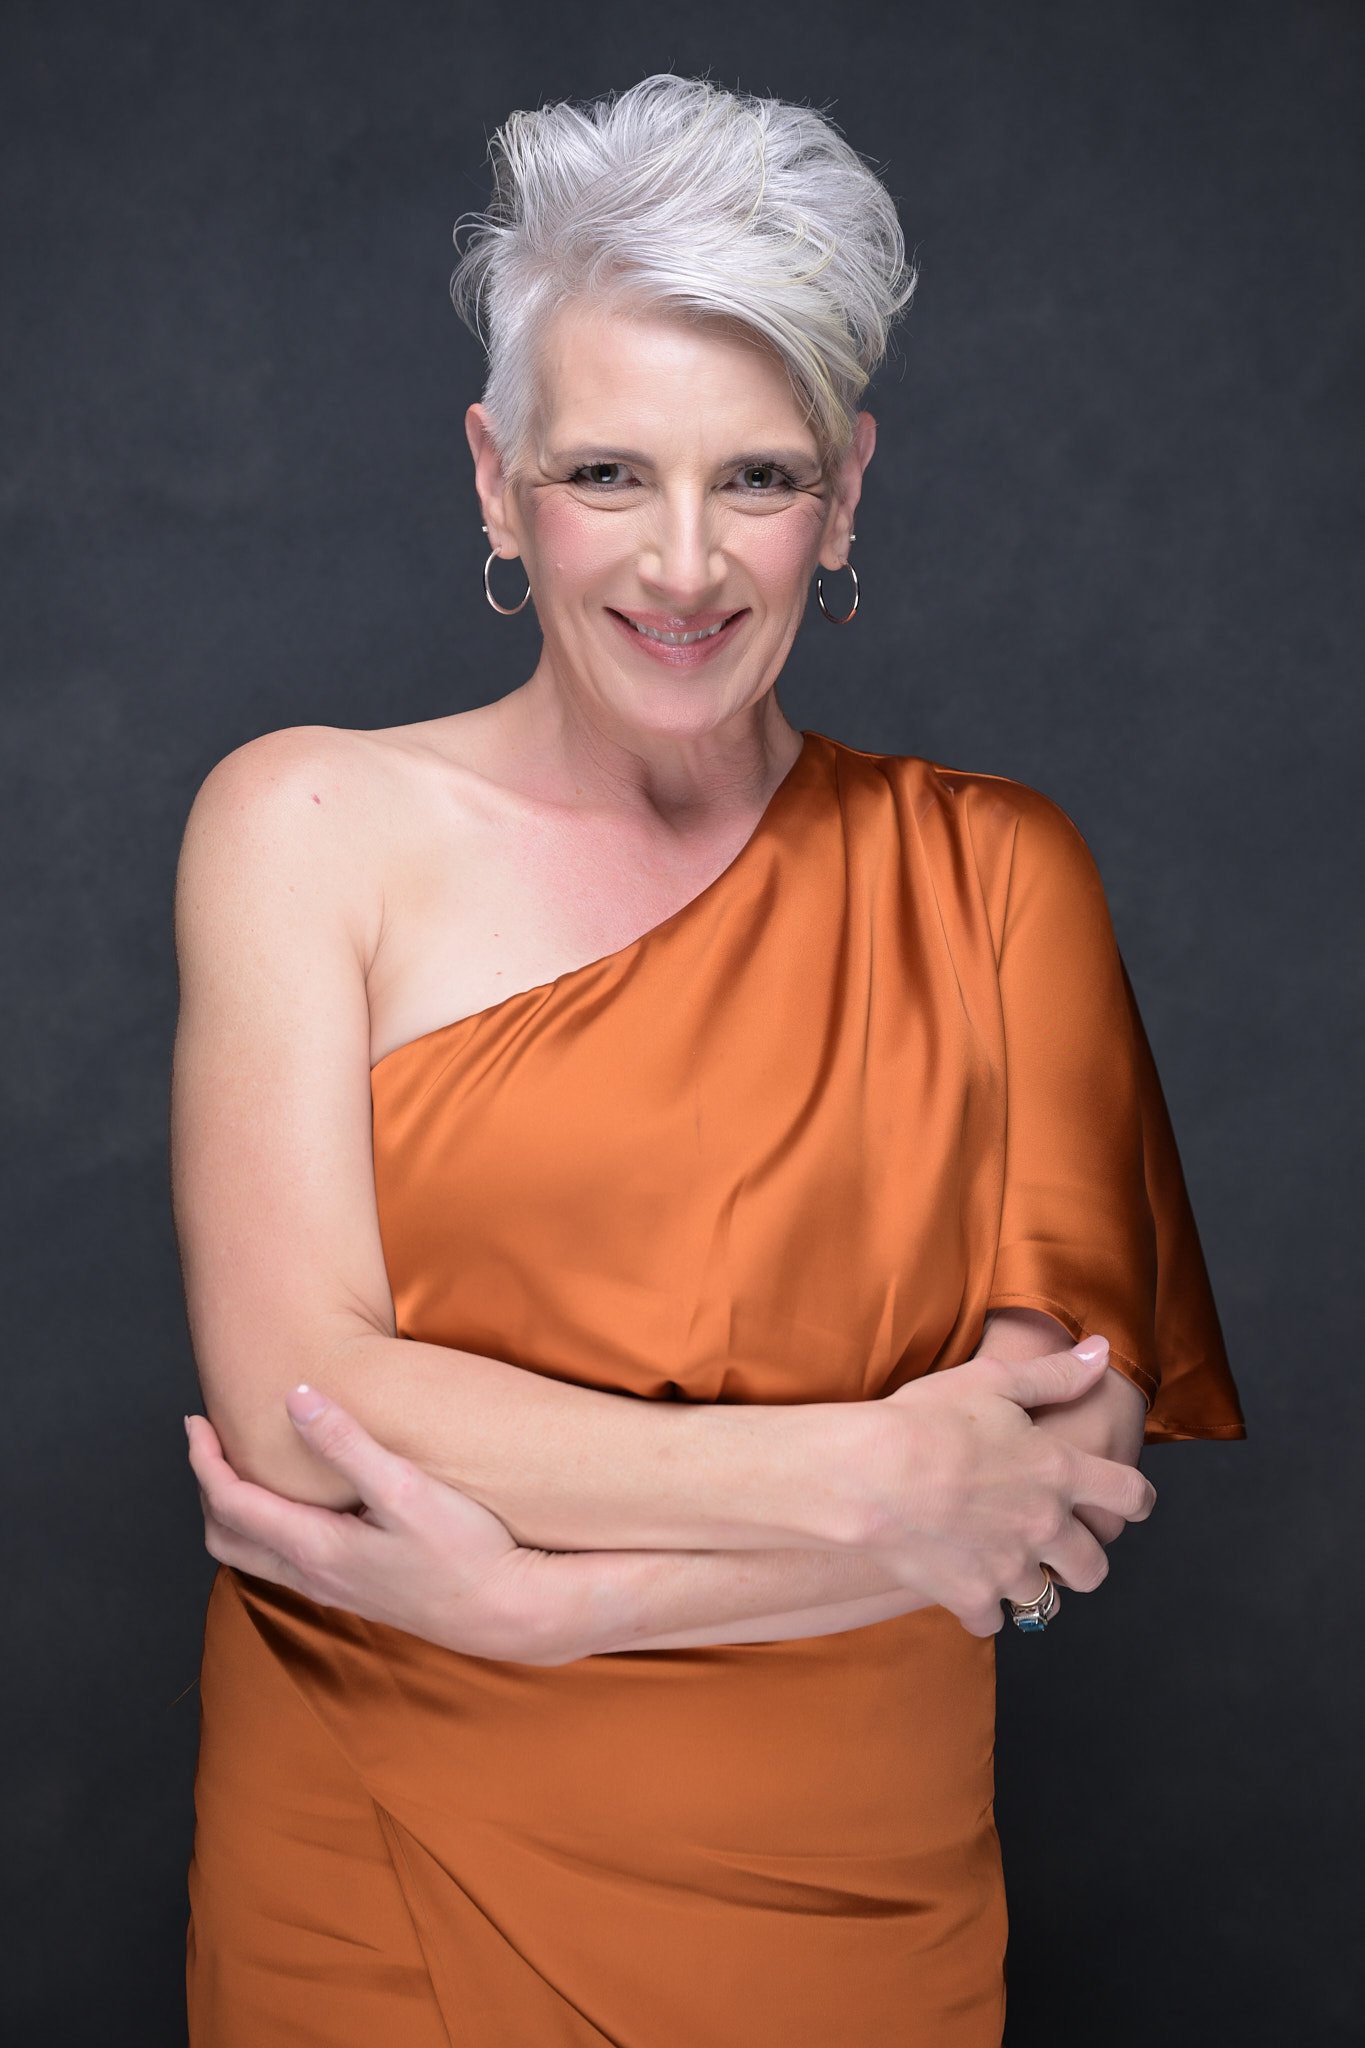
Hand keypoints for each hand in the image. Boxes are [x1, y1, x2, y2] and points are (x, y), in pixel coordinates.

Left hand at [183, 1385, 558, 1663]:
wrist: (505, 1612)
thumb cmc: (463, 1551)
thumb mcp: (404, 1488)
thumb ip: (347, 1443)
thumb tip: (296, 1398)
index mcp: (314, 1547)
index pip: (230, 1502)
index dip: (203, 1458)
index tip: (195, 1420)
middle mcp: (313, 1575)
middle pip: (227, 1538)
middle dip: (208, 1487)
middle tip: (210, 1442)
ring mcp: (334, 1590)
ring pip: (255, 1556)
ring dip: (237, 1511)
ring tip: (247, 1467)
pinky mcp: (357, 1593)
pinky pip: (288, 1564)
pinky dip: (270, 1530)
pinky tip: (302, 1507)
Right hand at [866, 1336, 1156, 1636]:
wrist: (868, 1474)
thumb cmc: (925, 1420)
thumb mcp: (992, 1380)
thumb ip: (1054, 1374)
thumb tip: (1102, 1351)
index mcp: (1059, 1472)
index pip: (1129, 1496)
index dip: (1136, 1501)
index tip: (1129, 1504)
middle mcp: (1046, 1526)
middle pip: (1094, 1568)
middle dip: (1081, 1560)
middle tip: (1055, 1546)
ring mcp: (1010, 1568)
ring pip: (1046, 1601)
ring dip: (1031, 1585)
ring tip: (1004, 1566)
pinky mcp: (972, 1597)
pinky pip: (993, 1622)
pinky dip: (982, 1609)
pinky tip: (964, 1585)